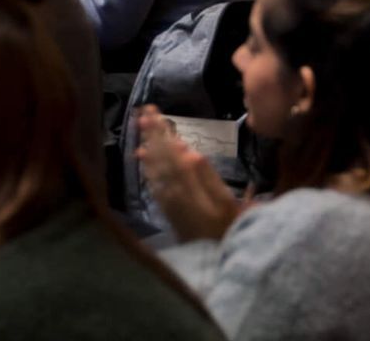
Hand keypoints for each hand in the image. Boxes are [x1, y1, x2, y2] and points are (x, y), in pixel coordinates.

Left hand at [135, 106, 240, 242]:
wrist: (213, 257)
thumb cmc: (227, 227)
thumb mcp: (225, 201)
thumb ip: (207, 176)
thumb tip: (189, 151)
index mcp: (187, 185)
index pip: (169, 151)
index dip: (161, 132)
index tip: (154, 112)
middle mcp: (171, 189)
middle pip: (159, 156)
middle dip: (151, 133)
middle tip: (144, 112)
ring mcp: (167, 199)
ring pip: (153, 167)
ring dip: (148, 146)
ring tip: (142, 129)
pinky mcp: (166, 208)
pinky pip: (152, 182)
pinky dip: (147, 166)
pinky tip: (143, 158)